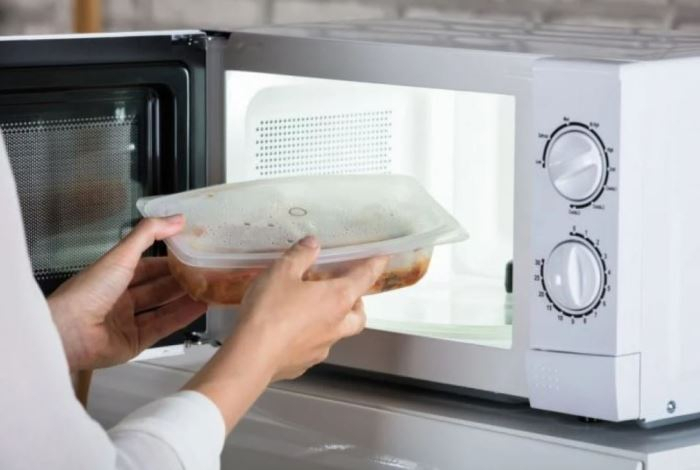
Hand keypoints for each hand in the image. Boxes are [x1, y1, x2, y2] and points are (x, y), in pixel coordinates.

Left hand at [48, 216, 206, 370]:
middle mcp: (120, 299)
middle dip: (181, 281)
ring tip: (208, 289)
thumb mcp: (122, 254)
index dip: (169, 260)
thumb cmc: (88, 291)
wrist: (70, 331)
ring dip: (185, 299)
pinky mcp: (134, 343)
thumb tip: (176, 219)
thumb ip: (149, 234)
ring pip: (163, 307)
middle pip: (157, 288)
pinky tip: (199, 308)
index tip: (192, 254)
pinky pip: (162, 327)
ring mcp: (127, 322)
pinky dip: (182, 317)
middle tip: (205, 273)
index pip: (148, 266)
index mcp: (112, 276)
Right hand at [185, 236, 386, 431]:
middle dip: (356, 303)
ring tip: (312, 310)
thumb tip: (313, 244)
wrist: (251, 357)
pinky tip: (290, 332)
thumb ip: (300, 255)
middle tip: (344, 292)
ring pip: (337, 333)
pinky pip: (314, 347)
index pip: (364, 278)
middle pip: (358, 315)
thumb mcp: (281, 272)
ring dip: (333, 321)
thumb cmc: (270, 310)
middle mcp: (336, 325)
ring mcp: (322, 348)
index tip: (382, 258)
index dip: (374, 265)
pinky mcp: (303, 364)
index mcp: (337, 299)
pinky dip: (309, 337)